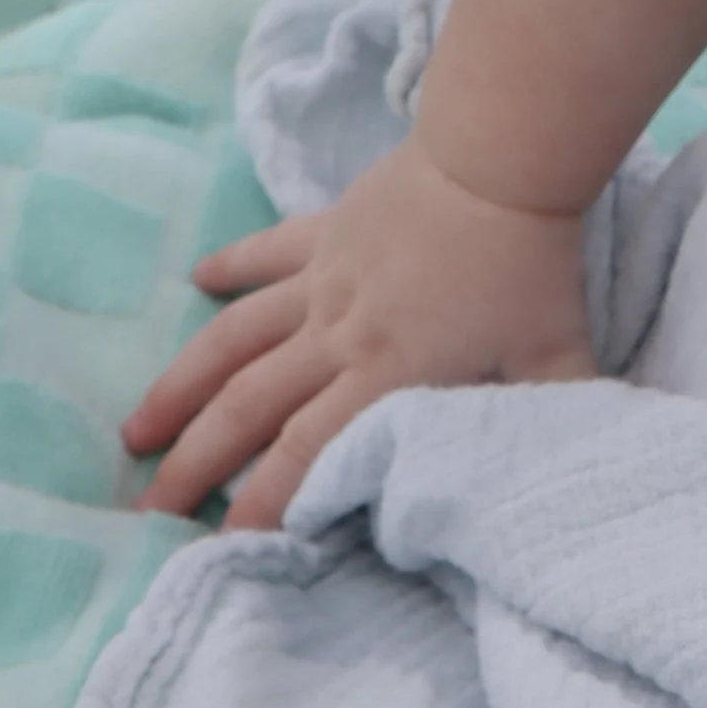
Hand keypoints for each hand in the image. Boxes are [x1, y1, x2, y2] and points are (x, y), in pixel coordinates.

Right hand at [121, 132, 597, 530]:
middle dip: (195, 465)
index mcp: (386, 375)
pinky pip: (267, 252)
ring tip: (135, 431)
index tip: (221, 550)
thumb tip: (571, 479)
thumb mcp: (557, 356)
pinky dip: (231, 265)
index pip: (306, 456)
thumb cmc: (531, 262)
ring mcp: (323, 279)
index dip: (262, 507)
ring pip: (234, 340)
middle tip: (146, 511)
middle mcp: (337, 335)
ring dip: (182, 385)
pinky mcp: (327, 228)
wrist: (502, 157)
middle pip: (248, 409)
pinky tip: (196, 280)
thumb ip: (556, 419)